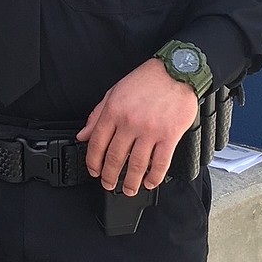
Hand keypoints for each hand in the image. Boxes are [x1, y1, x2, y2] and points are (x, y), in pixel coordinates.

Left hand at [76, 59, 200, 195]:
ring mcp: (150, 131)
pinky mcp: (170, 136)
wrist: (177, 71)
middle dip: (109, 176)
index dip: (93, 162)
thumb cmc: (147, 80)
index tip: (94, 171)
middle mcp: (130, 122)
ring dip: (130, 182)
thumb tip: (83, 135)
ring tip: (128, 189)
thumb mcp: (114, 92)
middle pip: (115, 157)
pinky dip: (153, 177)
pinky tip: (149, 182)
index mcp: (114, 111)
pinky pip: (160, 163)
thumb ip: (97, 115)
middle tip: (108, 184)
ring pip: (136, 165)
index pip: (97, 143)